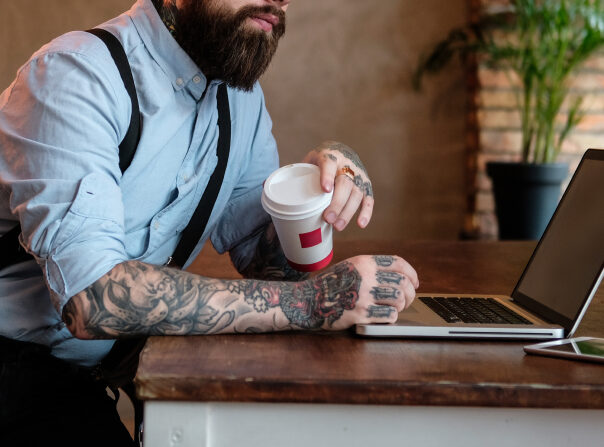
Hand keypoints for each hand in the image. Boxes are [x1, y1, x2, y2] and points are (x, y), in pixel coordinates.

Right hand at [298, 255, 418, 330]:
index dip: (411, 273)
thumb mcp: (350, 267)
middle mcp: (366, 276)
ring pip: (399, 299)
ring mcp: (363, 295)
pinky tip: (384, 316)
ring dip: (401, 306)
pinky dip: (391, 317)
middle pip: (402, 283)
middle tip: (406, 300)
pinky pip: (390, 315)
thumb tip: (400, 277)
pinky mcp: (361, 313)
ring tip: (395, 309)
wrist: (308, 300)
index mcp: (364, 262)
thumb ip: (371, 269)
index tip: (415, 282)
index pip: (398, 263)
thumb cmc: (330, 285)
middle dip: (410, 294)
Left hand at [302, 141, 373, 230]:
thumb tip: (268, 186)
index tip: (325, 189)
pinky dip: (366, 212)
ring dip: (348, 211)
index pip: (329, 164)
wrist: (342, 150)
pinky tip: (361, 223)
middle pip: (344, 184)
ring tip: (337, 226)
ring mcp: (359, 175)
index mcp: (330, 156)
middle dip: (337, 203)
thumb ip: (295, 173)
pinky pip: (369, 199)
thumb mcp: (309, 161)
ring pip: (356, 193)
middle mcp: (347, 165)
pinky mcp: (366, 185)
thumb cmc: (320, 161)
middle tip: (327, 218)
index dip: (327, 176)